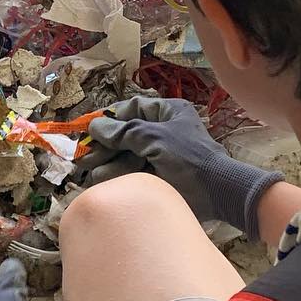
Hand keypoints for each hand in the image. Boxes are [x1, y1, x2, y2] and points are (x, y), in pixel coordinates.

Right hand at [77, 97, 281, 238]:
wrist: (216, 192)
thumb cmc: (187, 156)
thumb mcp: (154, 138)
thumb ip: (123, 132)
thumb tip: (95, 126)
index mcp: (168, 112)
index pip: (133, 108)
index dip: (111, 117)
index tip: (90, 128)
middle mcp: (163, 130)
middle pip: (126, 134)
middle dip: (105, 145)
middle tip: (83, 155)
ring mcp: (161, 154)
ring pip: (127, 154)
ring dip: (108, 161)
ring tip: (88, 170)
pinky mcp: (159, 175)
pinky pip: (133, 171)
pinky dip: (118, 175)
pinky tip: (101, 180)